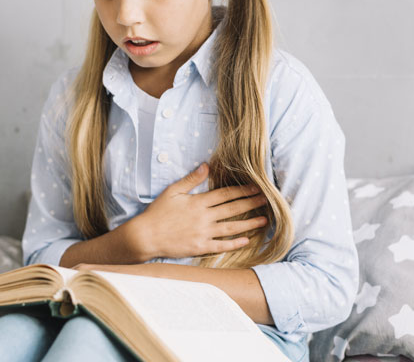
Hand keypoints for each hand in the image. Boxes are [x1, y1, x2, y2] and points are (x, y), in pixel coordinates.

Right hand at [133, 163, 268, 259]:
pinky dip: (234, 243)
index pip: (225, 194)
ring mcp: (203, 233)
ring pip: (231, 227)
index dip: (242, 190)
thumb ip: (191, 179)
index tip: (256, 187)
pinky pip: (221, 245)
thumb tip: (206, 165)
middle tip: (267, 200)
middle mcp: (204, 217)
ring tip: (264, 220)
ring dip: (249, 223)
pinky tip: (247, 240)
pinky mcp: (200, 247)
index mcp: (198, 202)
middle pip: (232, 209)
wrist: (146, 236)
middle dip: (251, 204)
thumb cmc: (158, 212)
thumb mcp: (173, 191)